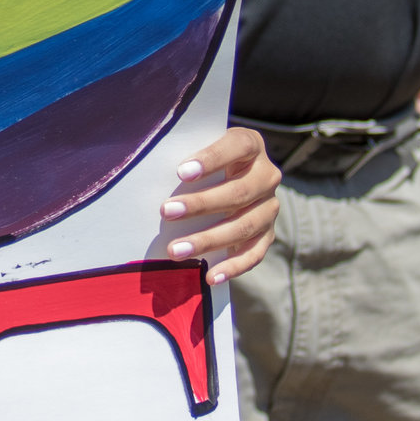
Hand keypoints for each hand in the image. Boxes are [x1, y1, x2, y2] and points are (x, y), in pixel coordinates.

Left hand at [160, 127, 280, 283]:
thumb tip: (150, 173)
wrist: (230, 174)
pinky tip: (211, 277)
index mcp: (250, 144)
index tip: (181, 172)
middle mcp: (266, 175)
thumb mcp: (198, 146)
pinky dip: (233, 267)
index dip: (211, 159)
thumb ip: (184, 151)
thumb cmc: (204, 159)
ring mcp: (270, 206)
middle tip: (166, 212)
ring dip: (208, 240)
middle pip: (238, 192)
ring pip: (244, 226)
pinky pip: (254, 253)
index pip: (237, 147)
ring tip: (176, 250)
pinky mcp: (268, 233)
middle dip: (201, 205)